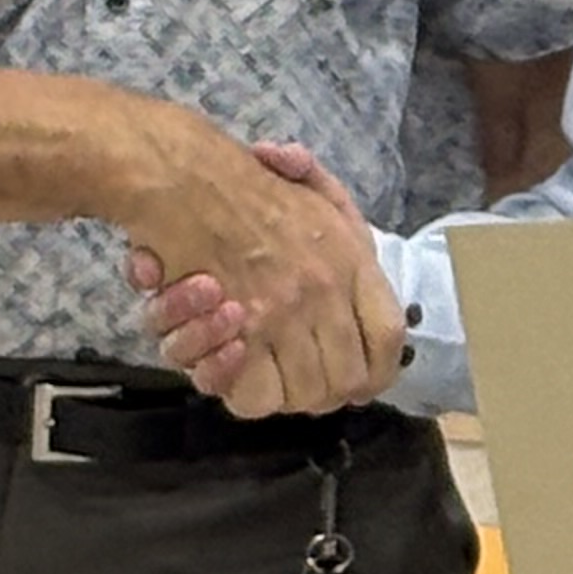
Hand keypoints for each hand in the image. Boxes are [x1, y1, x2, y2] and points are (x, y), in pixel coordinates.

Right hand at [119, 134, 395, 417]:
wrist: (184, 179)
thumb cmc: (243, 185)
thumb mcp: (305, 183)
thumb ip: (323, 190)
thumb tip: (322, 207)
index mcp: (353, 259)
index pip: (388, 335)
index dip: (378, 368)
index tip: (362, 379)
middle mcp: (324, 293)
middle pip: (348, 378)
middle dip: (328, 391)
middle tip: (305, 385)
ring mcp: (281, 317)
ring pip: (304, 394)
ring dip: (288, 393)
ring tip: (263, 364)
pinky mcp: (235, 337)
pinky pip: (252, 394)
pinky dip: (243, 383)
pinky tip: (233, 352)